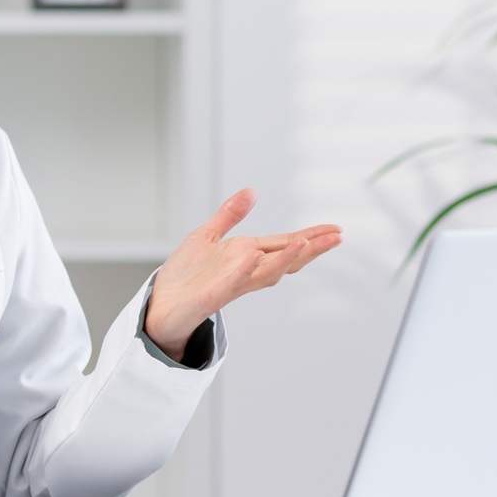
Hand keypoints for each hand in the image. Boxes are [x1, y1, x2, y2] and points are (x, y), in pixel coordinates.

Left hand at [144, 188, 341, 361]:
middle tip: (337, 237)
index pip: (283, 245)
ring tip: (305, 243)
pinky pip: (231, 282)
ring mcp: (230, 284)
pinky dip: (243, 269)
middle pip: (284, 260)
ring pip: (265, 273)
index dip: (309, 237)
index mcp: (245, 256)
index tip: (335, 229)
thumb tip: (251, 191)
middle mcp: (244, 271)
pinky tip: (254, 255)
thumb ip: (230, 215)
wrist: (160, 304)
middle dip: (310, 248)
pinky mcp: (212, 296)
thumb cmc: (185, 275)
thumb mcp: (207, 236)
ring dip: (285, 258)